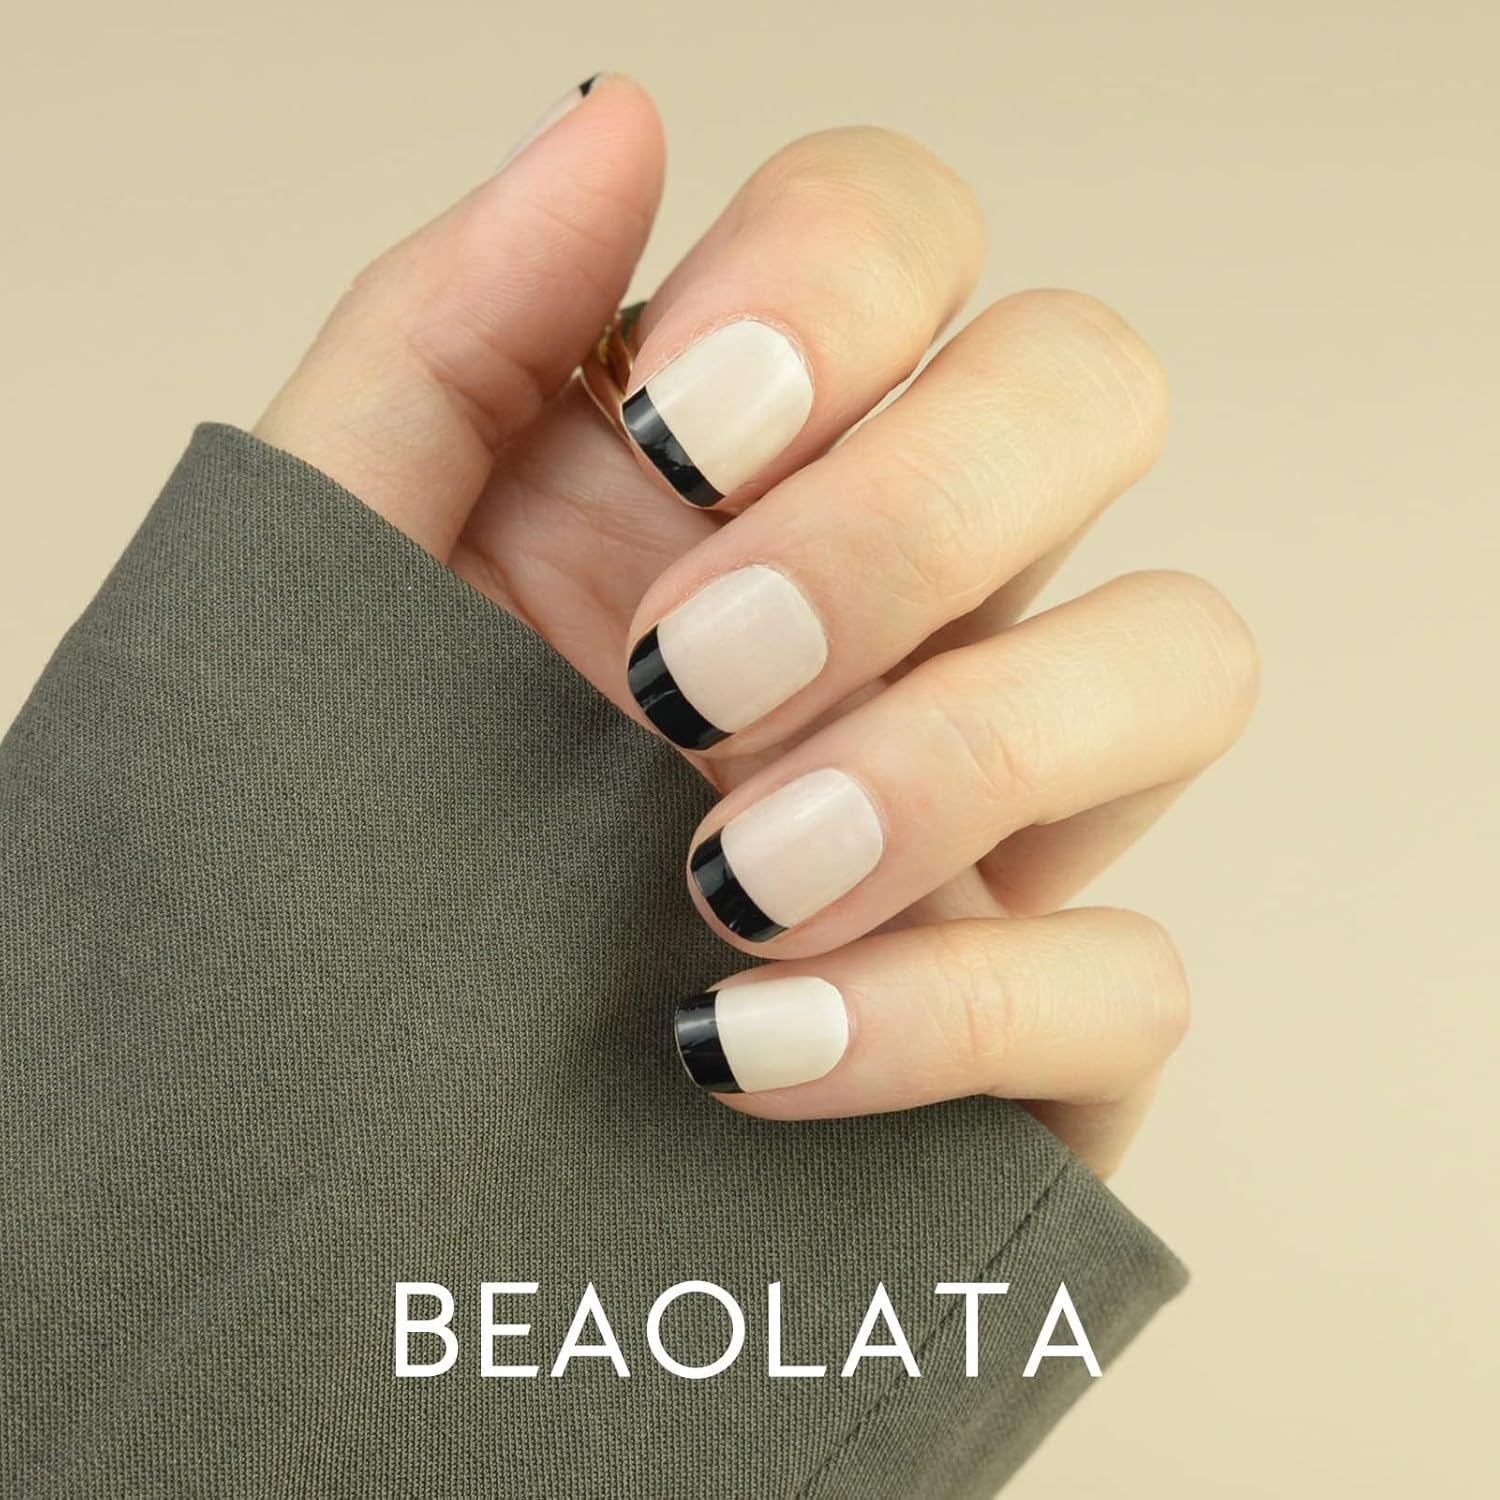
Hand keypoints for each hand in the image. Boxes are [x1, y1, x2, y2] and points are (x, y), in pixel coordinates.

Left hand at [255, 76, 1256, 1176]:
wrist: (359, 1148)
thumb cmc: (351, 842)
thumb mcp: (343, 572)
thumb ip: (453, 336)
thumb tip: (618, 119)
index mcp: (752, 463)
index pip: (910, 232)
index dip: (837, 281)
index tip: (678, 432)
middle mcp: (910, 594)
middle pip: (1092, 390)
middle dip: (913, 513)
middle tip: (692, 672)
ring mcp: (1001, 803)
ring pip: (1185, 657)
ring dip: (963, 749)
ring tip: (725, 876)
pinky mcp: (1042, 1019)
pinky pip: (1133, 976)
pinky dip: (952, 1009)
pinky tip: (748, 1050)